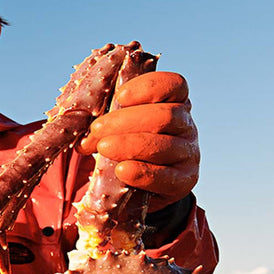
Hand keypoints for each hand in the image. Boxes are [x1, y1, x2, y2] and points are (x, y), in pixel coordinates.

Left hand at [77, 71, 198, 210]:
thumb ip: (106, 122)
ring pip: (166, 144)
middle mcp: (186, 126)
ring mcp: (188, 153)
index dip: (149, 87)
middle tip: (98, 128)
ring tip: (103, 148)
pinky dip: (143, 173)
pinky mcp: (184, 181)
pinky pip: (167, 177)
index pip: (174, 85)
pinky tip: (122, 170)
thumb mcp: (115, 129)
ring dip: (131, 145)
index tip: (121, 96)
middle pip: (166, 115)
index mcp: (173, 104)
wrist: (137, 188)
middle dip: (127, 120)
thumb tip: (84, 134)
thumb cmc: (124, 148)